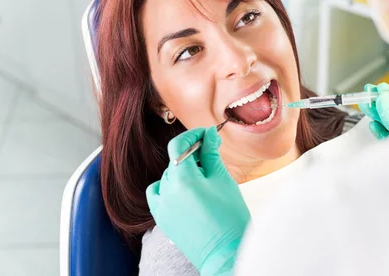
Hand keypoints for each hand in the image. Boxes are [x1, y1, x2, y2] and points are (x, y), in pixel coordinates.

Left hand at [146, 127, 248, 275]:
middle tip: (213, 156)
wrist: (225, 252)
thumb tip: (209, 135)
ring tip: (204, 181)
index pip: (179, 145)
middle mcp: (167, 191)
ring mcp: (161, 206)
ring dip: (184, 172)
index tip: (207, 135)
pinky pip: (159, 193)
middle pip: (176, 160)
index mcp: (183, 179)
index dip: (194, 135)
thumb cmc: (229, 217)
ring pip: (169, 176)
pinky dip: (169, 188)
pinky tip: (185, 192)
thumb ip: (211, 154)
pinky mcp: (161, 218)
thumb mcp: (223, 180)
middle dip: (193, 155)